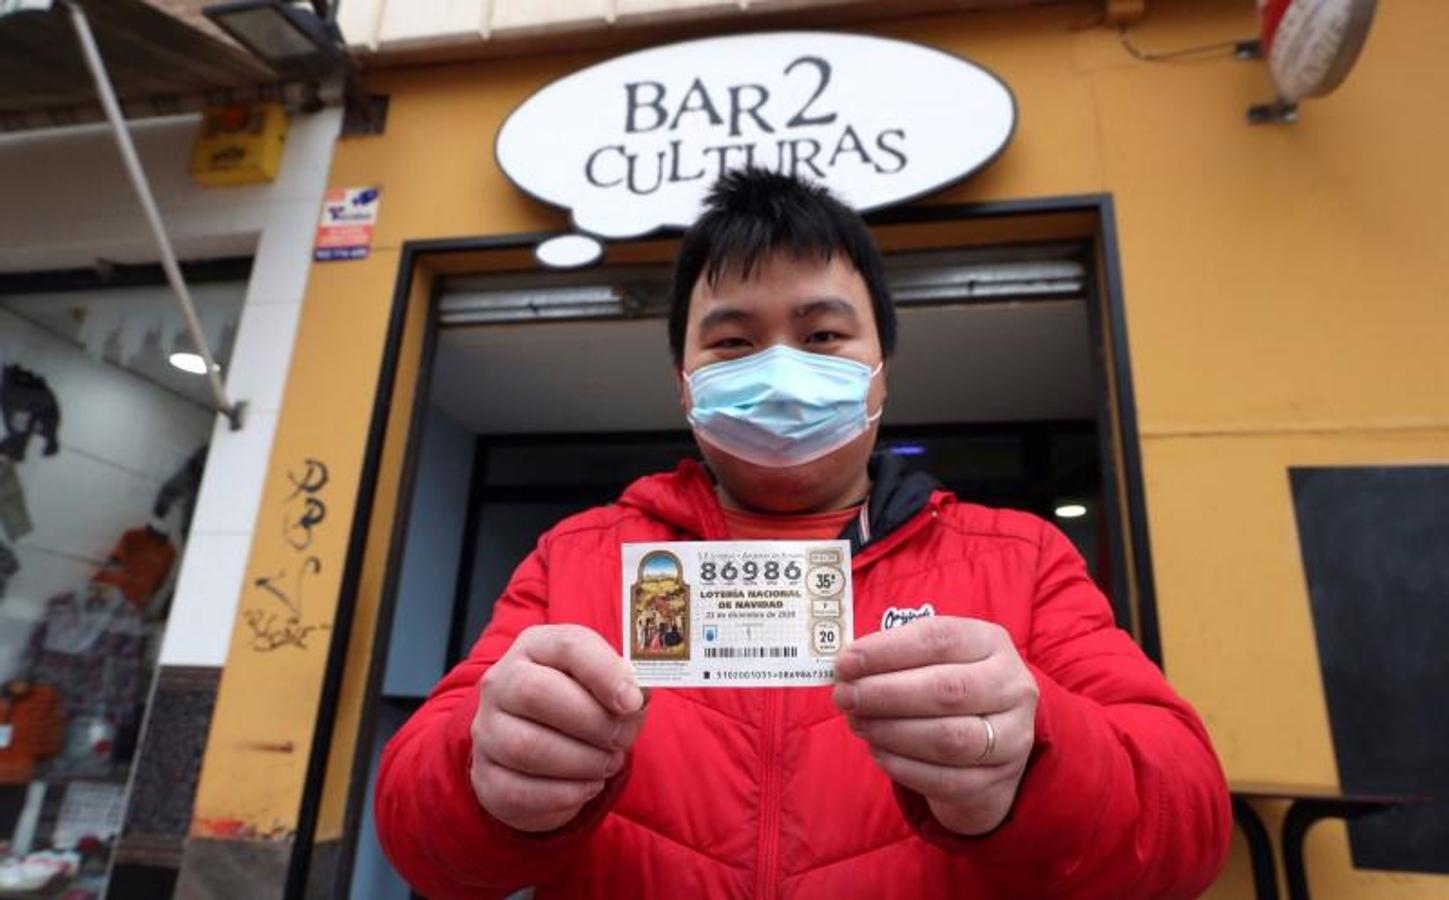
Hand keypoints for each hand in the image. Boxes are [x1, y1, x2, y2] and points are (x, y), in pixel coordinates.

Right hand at [471, 624, 646, 831]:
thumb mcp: (606, 683)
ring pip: (528, 748)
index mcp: (536, 647)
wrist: (541, 745)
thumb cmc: (581, 704)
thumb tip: (638, 696)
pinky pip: (523, 792)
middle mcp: (501, 683)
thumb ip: (627, 684)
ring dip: (583, 762)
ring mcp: (487, 731)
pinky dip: (566, 795)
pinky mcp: (486, 778)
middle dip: (593, 722)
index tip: (633, 701)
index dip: (605, 672)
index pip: (568, 646)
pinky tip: (587, 785)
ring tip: (607, 763)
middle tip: (622, 739)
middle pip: (537, 693)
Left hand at [832, 616, 1037, 835]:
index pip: (939, 638)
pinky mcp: (996, 781)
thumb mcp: (932, 660)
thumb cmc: (947, 688)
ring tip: (858, 723)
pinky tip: (878, 751)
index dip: (888, 650)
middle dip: (885, 693)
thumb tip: (845, 668)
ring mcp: (1012, 738)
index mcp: (991, 643)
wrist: (989, 746)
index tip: (846, 662)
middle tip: (845, 696)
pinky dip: (902, 766)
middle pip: (947, 689)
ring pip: (948, 738)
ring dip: (891, 731)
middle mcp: (1012, 688)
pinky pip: (944, 779)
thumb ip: (893, 657)